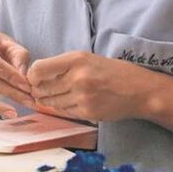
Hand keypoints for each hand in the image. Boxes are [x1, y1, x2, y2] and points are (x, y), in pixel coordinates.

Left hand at [27, 51, 161, 121]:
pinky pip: (64, 112)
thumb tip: (35, 76)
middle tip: (47, 90)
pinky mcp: (87, 112)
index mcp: (76, 59)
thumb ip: (62, 66)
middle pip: (41, 88)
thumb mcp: (87, 59)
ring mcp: (82, 97)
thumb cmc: (112, 72)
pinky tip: (74, 102)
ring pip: (51, 103)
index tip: (37, 79)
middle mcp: (78, 77)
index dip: (33, 76)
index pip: (38, 69)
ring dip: (51, 101)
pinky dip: (64, 109)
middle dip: (40, 91)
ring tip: (62, 95)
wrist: (139, 90)